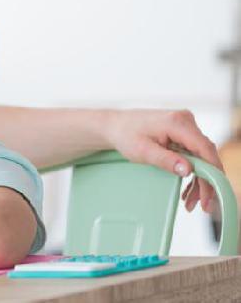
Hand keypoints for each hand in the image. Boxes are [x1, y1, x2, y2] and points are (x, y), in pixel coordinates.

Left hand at [103, 108, 222, 213]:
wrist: (115, 126)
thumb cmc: (124, 135)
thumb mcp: (142, 151)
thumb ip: (166, 160)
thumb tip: (188, 170)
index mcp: (177, 122)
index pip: (205, 149)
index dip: (212, 173)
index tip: (211, 194)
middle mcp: (186, 121)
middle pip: (206, 155)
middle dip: (206, 182)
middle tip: (202, 205)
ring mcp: (186, 126)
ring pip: (202, 157)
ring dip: (200, 180)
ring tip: (190, 202)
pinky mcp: (183, 133)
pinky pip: (195, 154)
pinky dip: (193, 172)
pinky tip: (187, 189)